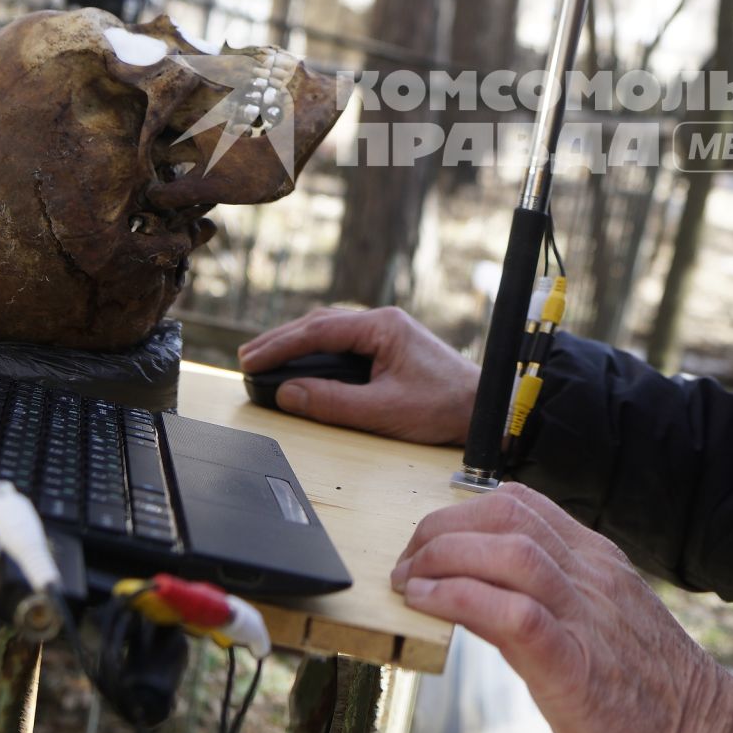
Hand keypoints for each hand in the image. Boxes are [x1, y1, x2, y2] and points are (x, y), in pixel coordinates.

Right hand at [237, 306, 477, 445]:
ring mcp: (388, 333)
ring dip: (298, 343)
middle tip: (247, 358)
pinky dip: (317, 350)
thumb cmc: (445, 407)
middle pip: (320, 324)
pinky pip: (344, 341)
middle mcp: (384, 322)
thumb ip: (333, 402)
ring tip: (266, 358)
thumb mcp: (384, 410)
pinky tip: (304, 361)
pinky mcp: (391, 347)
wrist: (485, 408)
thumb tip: (289, 394)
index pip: (318, 331)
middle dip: (281, 341)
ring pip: (331, 330)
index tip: (251, 360)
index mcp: (382, 327)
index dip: (280, 346)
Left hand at [392, 483, 732, 732]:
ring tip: (410, 581)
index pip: (523, 502)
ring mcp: (587, 614)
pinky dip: (460, 599)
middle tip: (408, 563)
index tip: (429, 541)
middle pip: (507, 512)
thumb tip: (474, 588)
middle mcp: (593, 575)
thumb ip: (546, 597)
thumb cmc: (646, 690)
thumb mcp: (598, 624)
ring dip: (443, 557)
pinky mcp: (575, 663)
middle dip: (443, 528)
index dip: (463, 511)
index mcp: (598, 561)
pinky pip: (513, 612)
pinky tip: (429, 605)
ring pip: (509, 549)